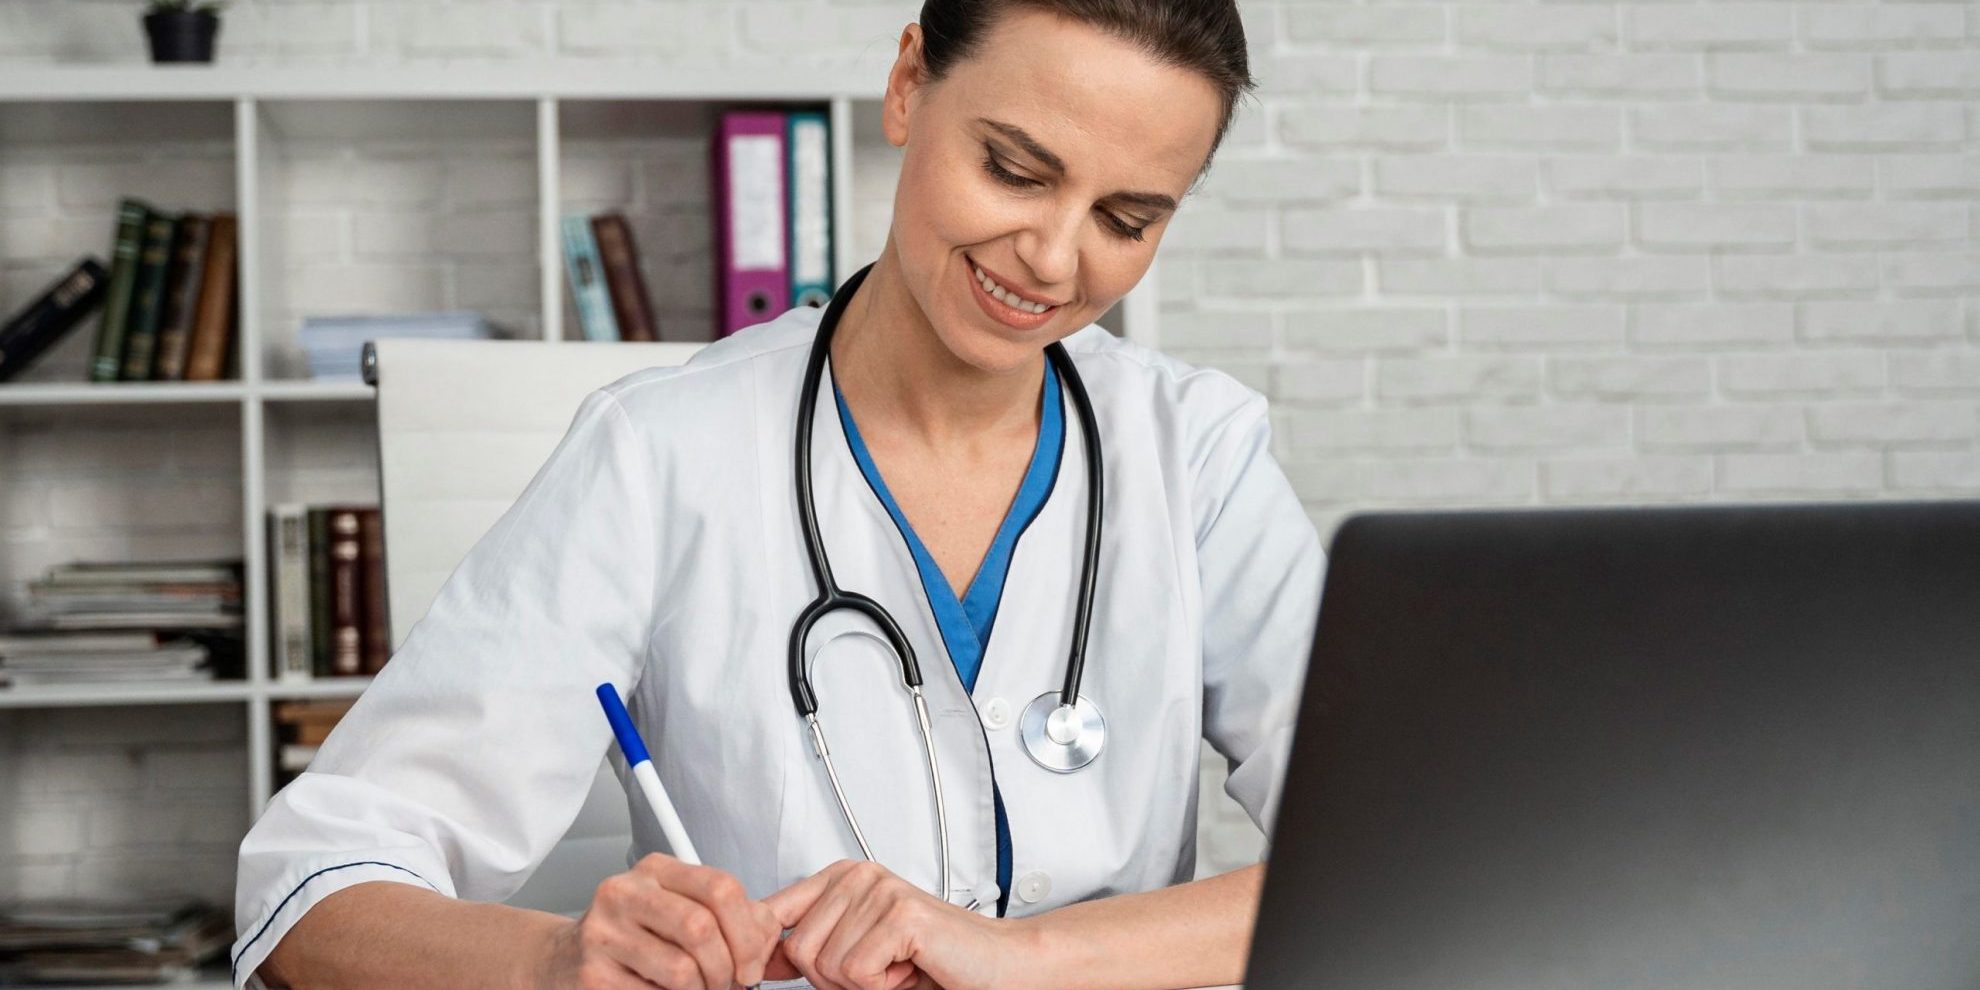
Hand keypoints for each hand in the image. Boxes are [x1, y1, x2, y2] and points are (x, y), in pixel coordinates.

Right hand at [540, 853, 781, 989]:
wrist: (565, 960)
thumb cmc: (635, 937)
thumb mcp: (680, 911)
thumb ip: (729, 917)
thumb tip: (764, 937)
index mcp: (656, 871)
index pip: (721, 888)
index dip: (748, 934)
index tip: (752, 964)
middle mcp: (625, 893)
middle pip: (702, 928)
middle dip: (726, 968)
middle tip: (726, 984)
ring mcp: (604, 933)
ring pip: (683, 971)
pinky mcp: (593, 975)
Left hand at [763, 860, 1029, 989]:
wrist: (999, 968)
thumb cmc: (934, 963)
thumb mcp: (857, 953)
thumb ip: (810, 946)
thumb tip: (756, 958)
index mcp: (842, 878)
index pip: (772, 914)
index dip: (772, 956)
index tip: (778, 975)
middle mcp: (857, 875)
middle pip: (796, 949)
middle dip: (832, 980)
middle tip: (878, 970)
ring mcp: (879, 890)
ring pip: (825, 965)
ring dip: (862, 985)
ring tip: (898, 966)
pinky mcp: (900, 914)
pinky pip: (856, 972)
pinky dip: (882, 987)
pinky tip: (910, 968)